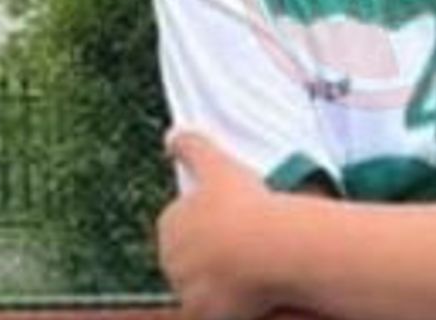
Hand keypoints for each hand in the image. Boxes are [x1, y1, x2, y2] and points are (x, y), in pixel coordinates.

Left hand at [158, 131, 280, 319]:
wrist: (265, 250)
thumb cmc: (245, 206)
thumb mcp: (219, 167)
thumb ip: (193, 147)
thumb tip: (171, 133)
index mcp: (171, 221)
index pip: (183, 225)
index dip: (211, 225)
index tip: (235, 223)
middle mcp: (170, 256)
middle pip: (191, 256)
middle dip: (213, 254)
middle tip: (247, 248)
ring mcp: (184, 286)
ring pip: (200, 284)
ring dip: (219, 281)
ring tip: (252, 273)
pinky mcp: (199, 311)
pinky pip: (208, 311)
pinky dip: (222, 307)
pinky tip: (245, 299)